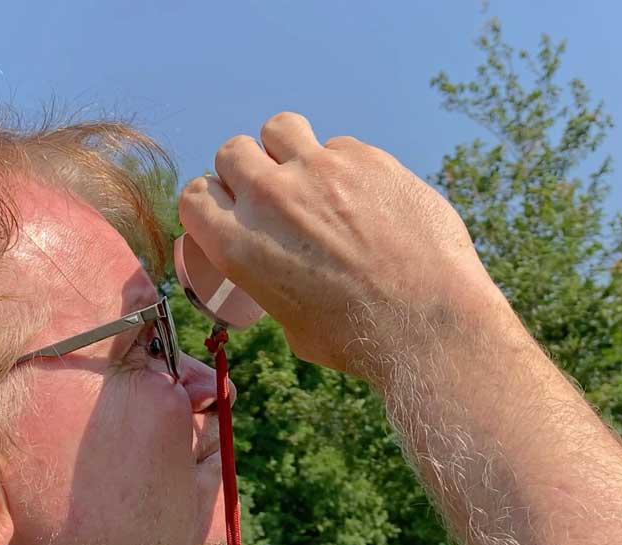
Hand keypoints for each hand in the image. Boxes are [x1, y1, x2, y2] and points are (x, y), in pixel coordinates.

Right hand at [178, 112, 490, 377]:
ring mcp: (320, 170)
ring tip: (311, 174)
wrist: (426, 323)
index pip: (195, 195)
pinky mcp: (366, 158)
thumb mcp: (292, 324)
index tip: (231, 209)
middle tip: (273, 191)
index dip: (212, 201)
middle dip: (247, 168)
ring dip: (288, 147)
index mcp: (240, 246)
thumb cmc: (359, 339)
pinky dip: (345, 164)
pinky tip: (366, 194)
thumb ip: (273, 283)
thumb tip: (281, 272)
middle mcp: (271, 199)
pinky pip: (340, 144)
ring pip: (280, 127)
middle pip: (232, 152)